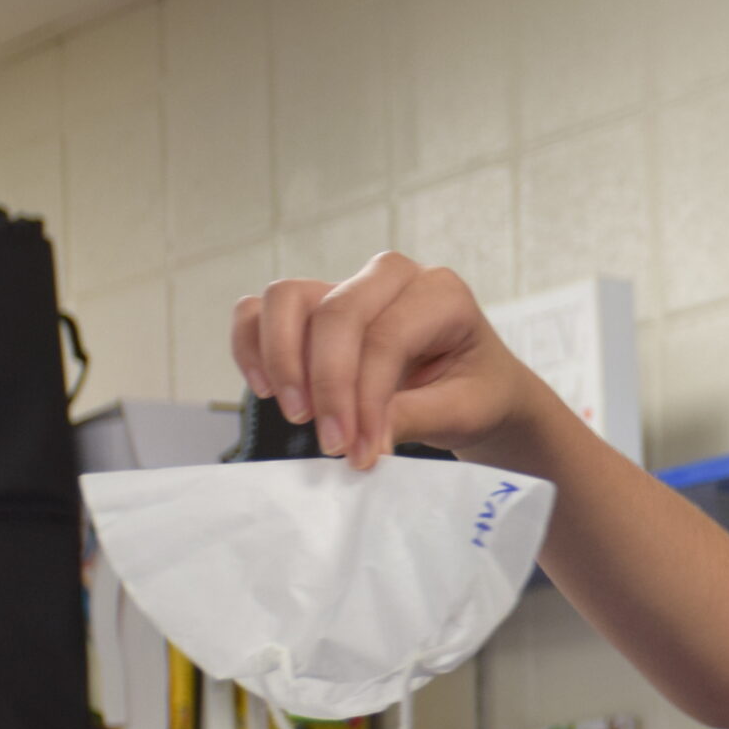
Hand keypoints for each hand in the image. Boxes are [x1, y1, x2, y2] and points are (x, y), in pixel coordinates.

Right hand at [231, 252, 545, 468]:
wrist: (476, 388)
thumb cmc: (476, 394)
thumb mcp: (464, 412)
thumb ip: (414, 417)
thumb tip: (361, 438)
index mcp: (442, 294)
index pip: (386, 338)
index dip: (366, 399)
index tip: (361, 452)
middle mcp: (392, 276)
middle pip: (335, 314)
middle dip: (327, 385)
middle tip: (331, 443)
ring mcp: (347, 283)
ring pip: (286, 299)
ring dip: (282, 360)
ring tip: (298, 415)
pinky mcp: (314, 305)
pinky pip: (262, 311)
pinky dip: (251, 344)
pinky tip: (266, 389)